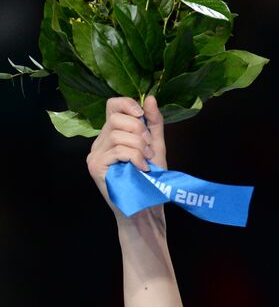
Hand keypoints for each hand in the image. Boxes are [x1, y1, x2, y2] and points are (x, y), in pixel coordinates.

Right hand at [87, 95, 167, 209]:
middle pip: (116, 118)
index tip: (142, 116)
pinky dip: (135, 157)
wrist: (146, 208)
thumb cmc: (150, 180)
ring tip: (147, 161)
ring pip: (118, 135)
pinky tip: (142, 168)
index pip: (113, 105)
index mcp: (112, 134)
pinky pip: (117, 150)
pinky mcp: (96, 166)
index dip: (128, 104)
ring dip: (139, 147)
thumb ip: (153, 123)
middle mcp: (100, 142)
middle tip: (149, 150)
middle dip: (139, 130)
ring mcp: (95, 154)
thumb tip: (150, 97)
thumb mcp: (155, 147)